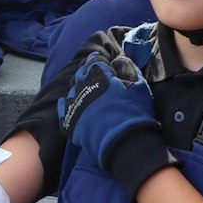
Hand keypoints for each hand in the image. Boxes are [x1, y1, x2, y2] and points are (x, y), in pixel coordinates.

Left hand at [57, 37, 156, 168]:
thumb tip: (119, 60)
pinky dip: (67, 106)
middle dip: (87, 73)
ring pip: (71, 90)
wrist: (123, 142)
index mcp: (98, 74)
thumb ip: (128, 69)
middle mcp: (82, 85)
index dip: (99, 61)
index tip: (103, 63)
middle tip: (94, 77)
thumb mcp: (138, 85)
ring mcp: (73, 103)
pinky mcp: (69, 121)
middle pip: (81, 74)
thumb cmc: (134, 111)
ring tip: (85, 93)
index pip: (95, 60)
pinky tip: (70, 105)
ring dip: (78, 89)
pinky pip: (63, 110)